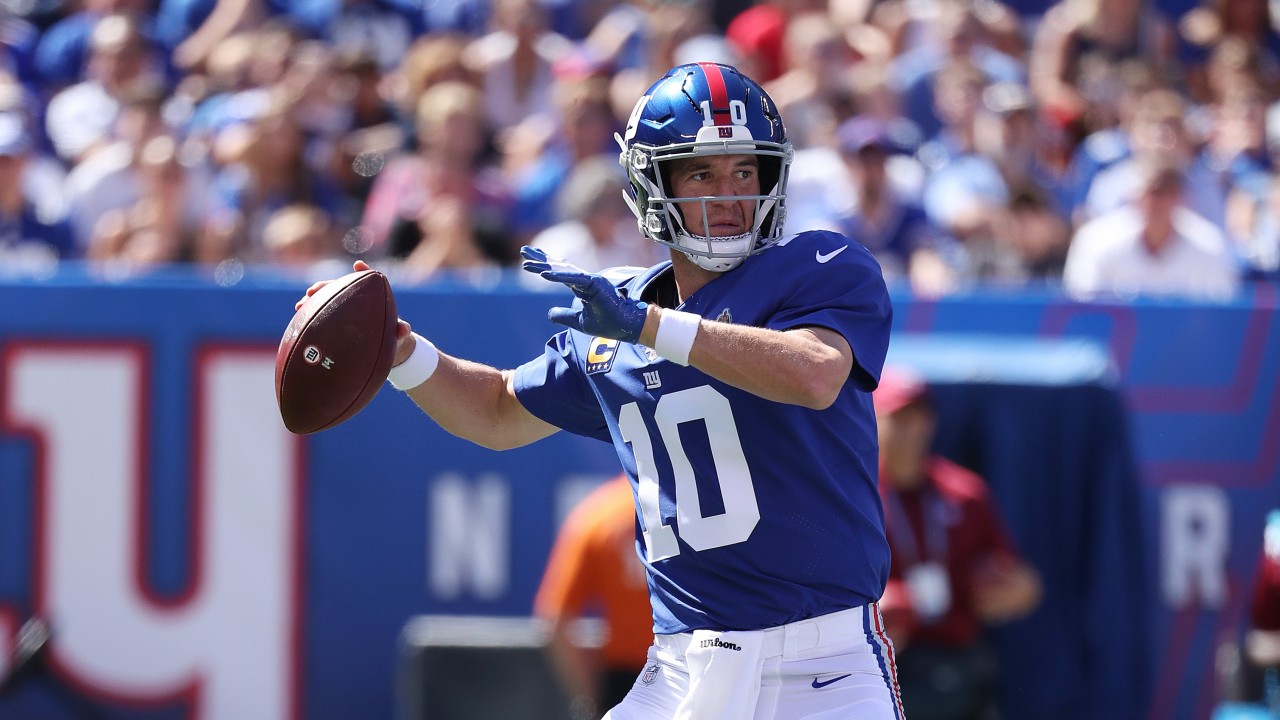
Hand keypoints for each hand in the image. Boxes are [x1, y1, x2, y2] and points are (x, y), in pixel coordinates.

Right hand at [296, 261, 414, 364]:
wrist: (385, 350)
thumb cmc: (393, 338)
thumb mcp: (398, 336)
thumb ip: (401, 331)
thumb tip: (404, 329)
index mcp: (372, 299)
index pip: (367, 281)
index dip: (364, 271)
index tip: (359, 266)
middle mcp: (354, 300)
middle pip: (338, 287)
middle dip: (325, 286)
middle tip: (313, 290)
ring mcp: (342, 309)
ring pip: (325, 300)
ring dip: (312, 299)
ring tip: (301, 305)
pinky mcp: (333, 320)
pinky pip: (320, 315)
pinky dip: (309, 315)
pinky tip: (298, 319)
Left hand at [520, 246, 647, 342]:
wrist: (627, 326)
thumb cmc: (608, 323)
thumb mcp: (580, 322)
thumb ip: (565, 316)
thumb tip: (549, 314)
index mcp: (582, 286)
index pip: (560, 273)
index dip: (544, 265)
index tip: (528, 261)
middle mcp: (585, 279)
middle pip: (559, 266)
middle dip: (540, 259)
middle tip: (523, 251)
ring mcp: (591, 280)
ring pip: (563, 271)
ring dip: (544, 266)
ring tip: (526, 264)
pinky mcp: (595, 284)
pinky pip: (573, 279)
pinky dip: (558, 276)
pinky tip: (544, 274)